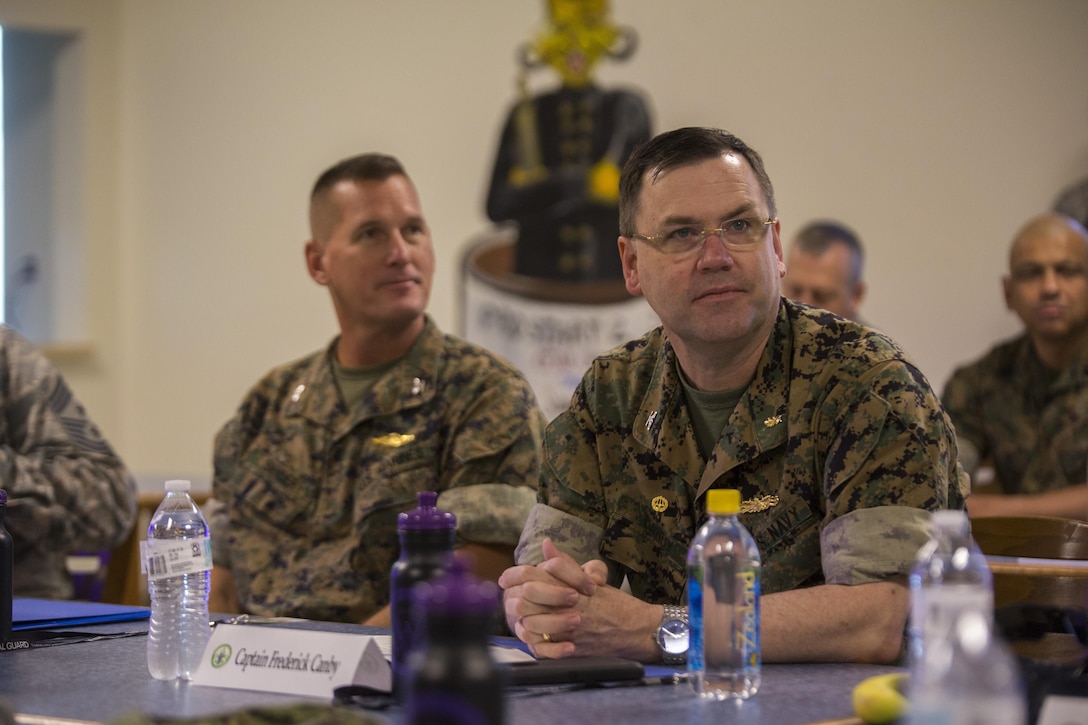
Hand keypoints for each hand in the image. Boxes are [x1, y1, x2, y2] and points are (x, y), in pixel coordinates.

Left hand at [499, 538, 661, 661]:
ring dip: (520, 616)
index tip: (506, 577)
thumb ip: (566, 562)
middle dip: (514, 594)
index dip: (515, 574)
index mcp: (573, 584)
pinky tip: (528, 633)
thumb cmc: (615, 603)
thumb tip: (546, 544)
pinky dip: (532, 639)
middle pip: (529, 594)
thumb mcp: (592, 577)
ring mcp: (570, 627)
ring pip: (531, 620)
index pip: (535, 572)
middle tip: (508, 595)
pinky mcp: (572, 648)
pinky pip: (542, 646)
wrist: (637, 630)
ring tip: (516, 614)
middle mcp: (569, 604)